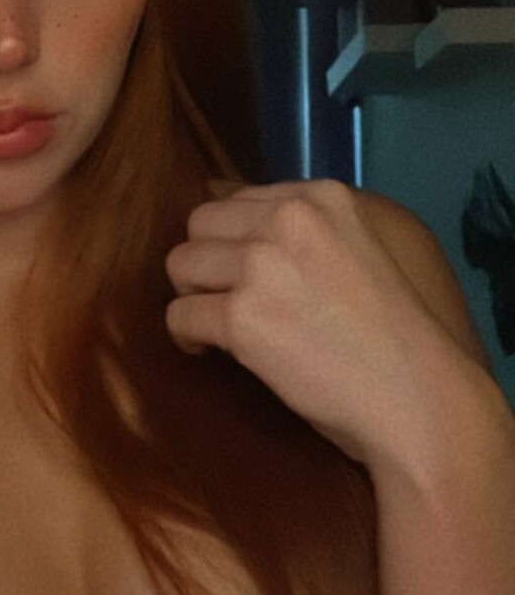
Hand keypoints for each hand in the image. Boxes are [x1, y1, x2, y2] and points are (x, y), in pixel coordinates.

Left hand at [164, 176, 474, 470]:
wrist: (416, 398)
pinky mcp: (240, 318)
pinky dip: (187, 338)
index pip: (240, 198)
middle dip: (207, 261)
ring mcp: (262, 266)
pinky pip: (178, 316)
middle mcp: (288, 219)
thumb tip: (226, 207)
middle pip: (201, 223)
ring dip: (194, 296)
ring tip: (218, 325)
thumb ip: (307, 226)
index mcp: (324, 197)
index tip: (246, 272)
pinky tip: (211, 351)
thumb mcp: (361, 247)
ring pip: (180, 264)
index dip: (235, 239)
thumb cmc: (396, 335)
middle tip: (226, 298)